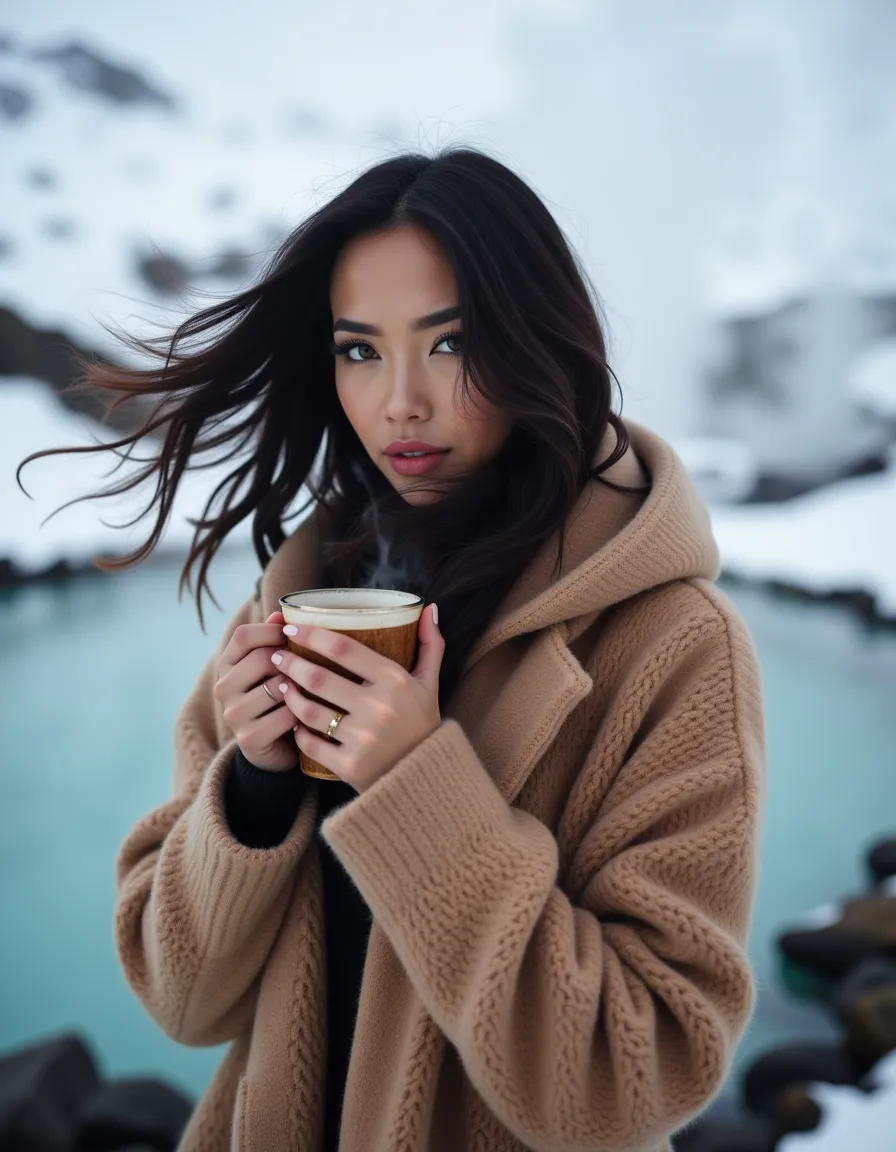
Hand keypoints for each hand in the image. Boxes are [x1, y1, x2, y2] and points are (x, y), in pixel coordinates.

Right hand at [213, 611, 301, 771]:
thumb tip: (280, 614)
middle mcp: (223, 688)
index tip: (294, 636)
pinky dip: (302, 713)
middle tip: (308, 669)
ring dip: (299, 689)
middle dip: (290, 662)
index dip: (272, 631)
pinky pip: (286, 715)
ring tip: (309, 693)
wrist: (273, 747)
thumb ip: (273, 640)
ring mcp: (233, 714)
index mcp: (226, 664)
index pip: (243, 635)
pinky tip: (306, 715)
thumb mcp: (273, 667)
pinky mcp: (249, 737)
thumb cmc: (278, 697)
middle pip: (261, 658)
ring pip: (276, 687)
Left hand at [273, 604, 443, 791]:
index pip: (344, 650)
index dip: (312, 635)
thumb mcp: (430, 683)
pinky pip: (312, 744)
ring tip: (281, 684)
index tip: (291, 626)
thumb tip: (429, 608)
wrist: (426, 776)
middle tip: (277, 655)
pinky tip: (294, 722)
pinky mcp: (350, 766)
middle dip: (291, 663)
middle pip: (319, 678)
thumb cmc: (423, 724)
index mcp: (395, 681)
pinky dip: (299, 732)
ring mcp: (363, 739)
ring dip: (290, 695)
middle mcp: (379, 709)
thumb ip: (430, 645)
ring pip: (310, 712)